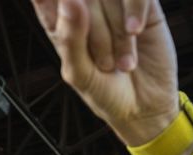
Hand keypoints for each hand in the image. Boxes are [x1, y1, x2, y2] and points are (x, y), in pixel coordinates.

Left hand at [31, 0, 175, 146]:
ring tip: (123, 63)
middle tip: (105, 65)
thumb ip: (69, 38)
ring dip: (117, 32)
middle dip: (96, 33)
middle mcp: (85, 7)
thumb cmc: (105, 92)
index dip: (46, 0)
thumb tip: (69, 0)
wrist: (145, 106)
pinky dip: (135, 10)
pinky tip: (135, 33)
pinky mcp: (141, 5)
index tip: (69, 14)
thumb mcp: (80, 73)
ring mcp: (114, 4)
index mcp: (60, 21)